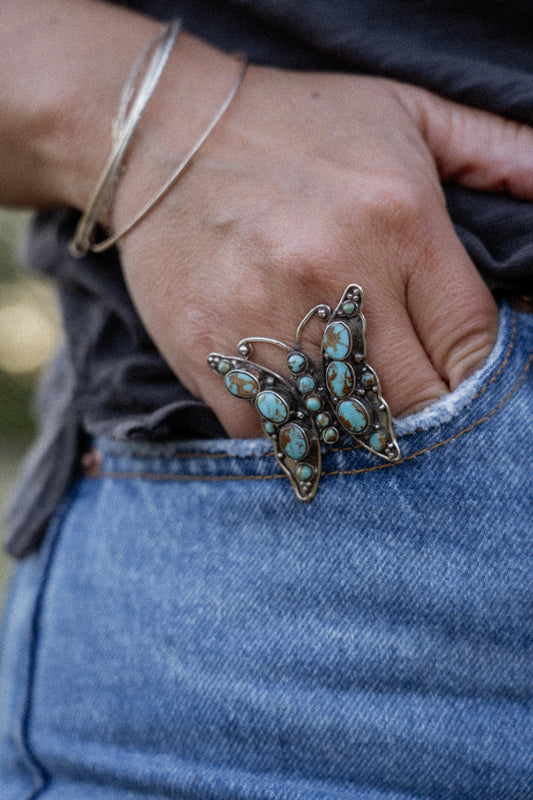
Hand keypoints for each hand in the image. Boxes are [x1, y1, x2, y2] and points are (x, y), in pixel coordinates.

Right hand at [114, 44, 532, 437]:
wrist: (163, 133)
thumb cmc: (293, 124)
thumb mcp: (403, 113)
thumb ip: (494, 149)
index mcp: (399, 222)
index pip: (473, 342)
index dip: (479, 376)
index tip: (458, 377)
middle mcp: (338, 277)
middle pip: (415, 398)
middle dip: (424, 412)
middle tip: (410, 399)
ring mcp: (269, 320)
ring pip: (344, 426)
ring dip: (359, 430)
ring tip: (355, 408)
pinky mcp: (212, 351)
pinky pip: (273, 430)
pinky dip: (295, 433)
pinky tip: (300, 406)